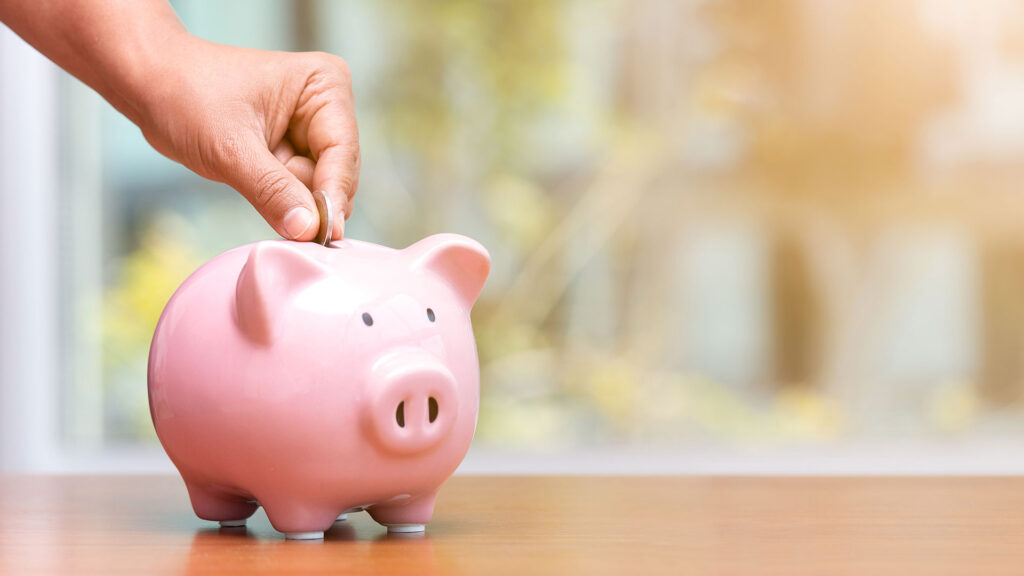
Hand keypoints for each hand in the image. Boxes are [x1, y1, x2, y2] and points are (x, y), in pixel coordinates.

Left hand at [136, 37, 358, 240]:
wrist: (149, 85)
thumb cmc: (185, 95)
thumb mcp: (230, 148)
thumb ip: (273, 191)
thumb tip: (307, 229)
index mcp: (324, 84)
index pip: (342, 150)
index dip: (333, 193)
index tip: (322, 234)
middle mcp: (327, 106)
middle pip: (338, 174)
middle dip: (310, 201)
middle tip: (287, 225)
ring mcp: (311, 131)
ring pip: (320, 189)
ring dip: (292, 203)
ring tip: (251, 183)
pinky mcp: (294, 152)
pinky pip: (300, 191)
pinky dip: (283, 203)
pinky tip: (257, 192)